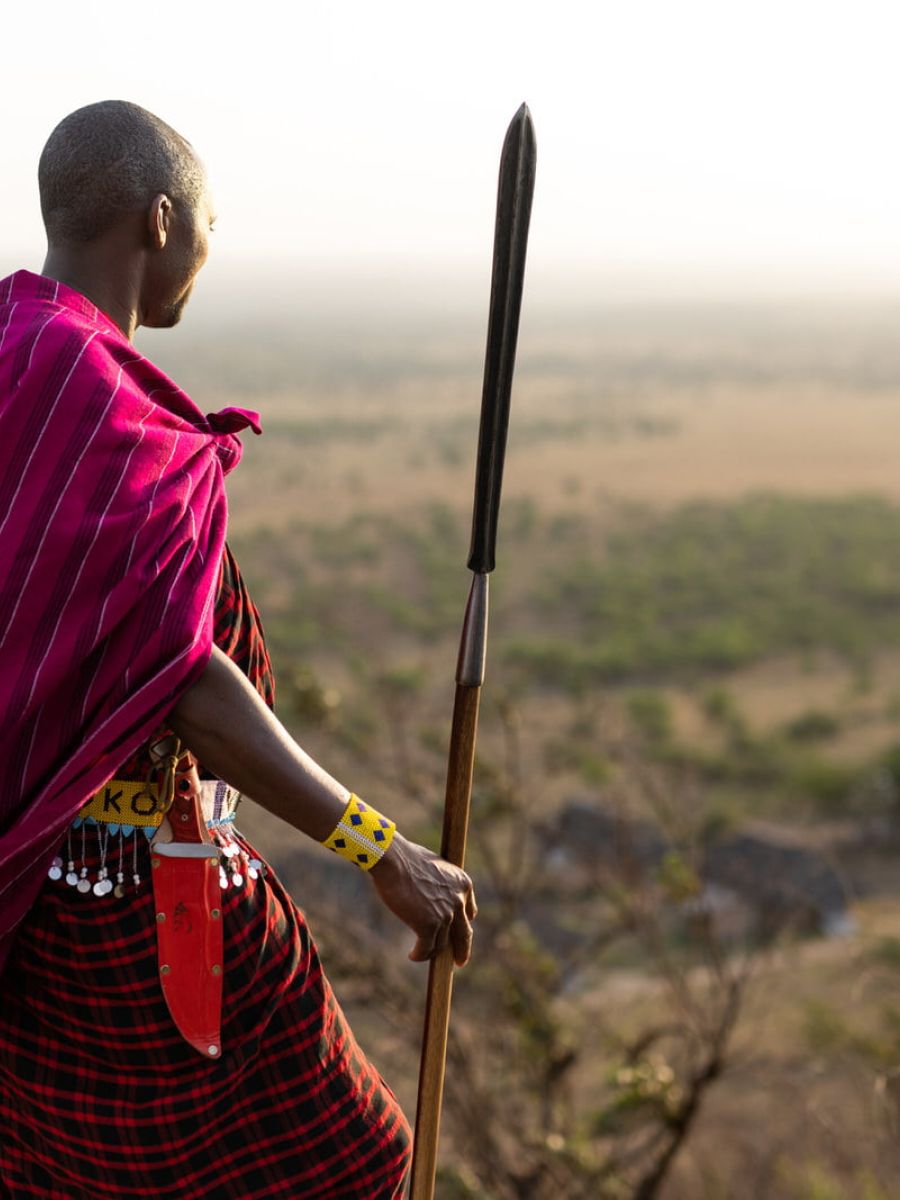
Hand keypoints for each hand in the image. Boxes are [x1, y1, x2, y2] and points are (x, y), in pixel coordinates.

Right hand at [369, 833, 477, 965]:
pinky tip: (412, 955)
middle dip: (462, 950)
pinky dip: (420, 955)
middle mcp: (458, 901)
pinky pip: (426, 949)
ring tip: (419, 952)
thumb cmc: (406, 858)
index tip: (457, 934)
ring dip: (431, 951)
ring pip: (441, 944)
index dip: (462, 925)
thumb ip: (442, 886)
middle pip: (464, 934)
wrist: (392, 858)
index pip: (469, 913)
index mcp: (463, 884)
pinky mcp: (428, 925)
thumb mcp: (435, 868)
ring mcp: (445, 915)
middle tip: (459, 962)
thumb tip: (436, 901)